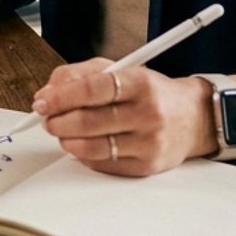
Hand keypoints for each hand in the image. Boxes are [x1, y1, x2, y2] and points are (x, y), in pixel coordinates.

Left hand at [30, 59, 213, 176]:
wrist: (194, 118)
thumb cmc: (150, 92)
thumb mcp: (119, 69)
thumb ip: (79, 74)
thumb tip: (47, 92)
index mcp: (140, 82)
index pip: (92, 89)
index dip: (61, 97)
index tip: (41, 101)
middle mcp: (148, 113)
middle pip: (88, 121)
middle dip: (57, 121)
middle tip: (45, 118)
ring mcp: (149, 143)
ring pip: (93, 147)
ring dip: (66, 140)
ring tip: (61, 132)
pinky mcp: (147, 166)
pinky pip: (103, 164)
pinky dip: (84, 155)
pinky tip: (82, 144)